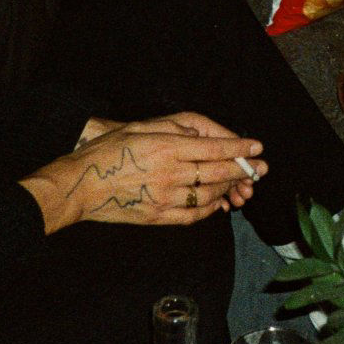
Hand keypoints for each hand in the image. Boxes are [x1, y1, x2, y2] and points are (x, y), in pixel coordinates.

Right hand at [24, 111, 264, 230]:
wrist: (82, 185)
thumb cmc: (109, 151)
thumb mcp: (141, 127)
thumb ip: (174, 129)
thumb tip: (201, 135)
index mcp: (167, 147)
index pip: (214, 148)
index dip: (239, 148)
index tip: (257, 147)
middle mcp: (170, 173)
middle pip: (218, 173)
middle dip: (244, 170)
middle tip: (261, 168)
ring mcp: (166, 198)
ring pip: (210, 195)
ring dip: (229, 189)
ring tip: (239, 183)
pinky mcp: (159, 216)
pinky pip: (194, 215)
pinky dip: (211, 209)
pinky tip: (217, 202)